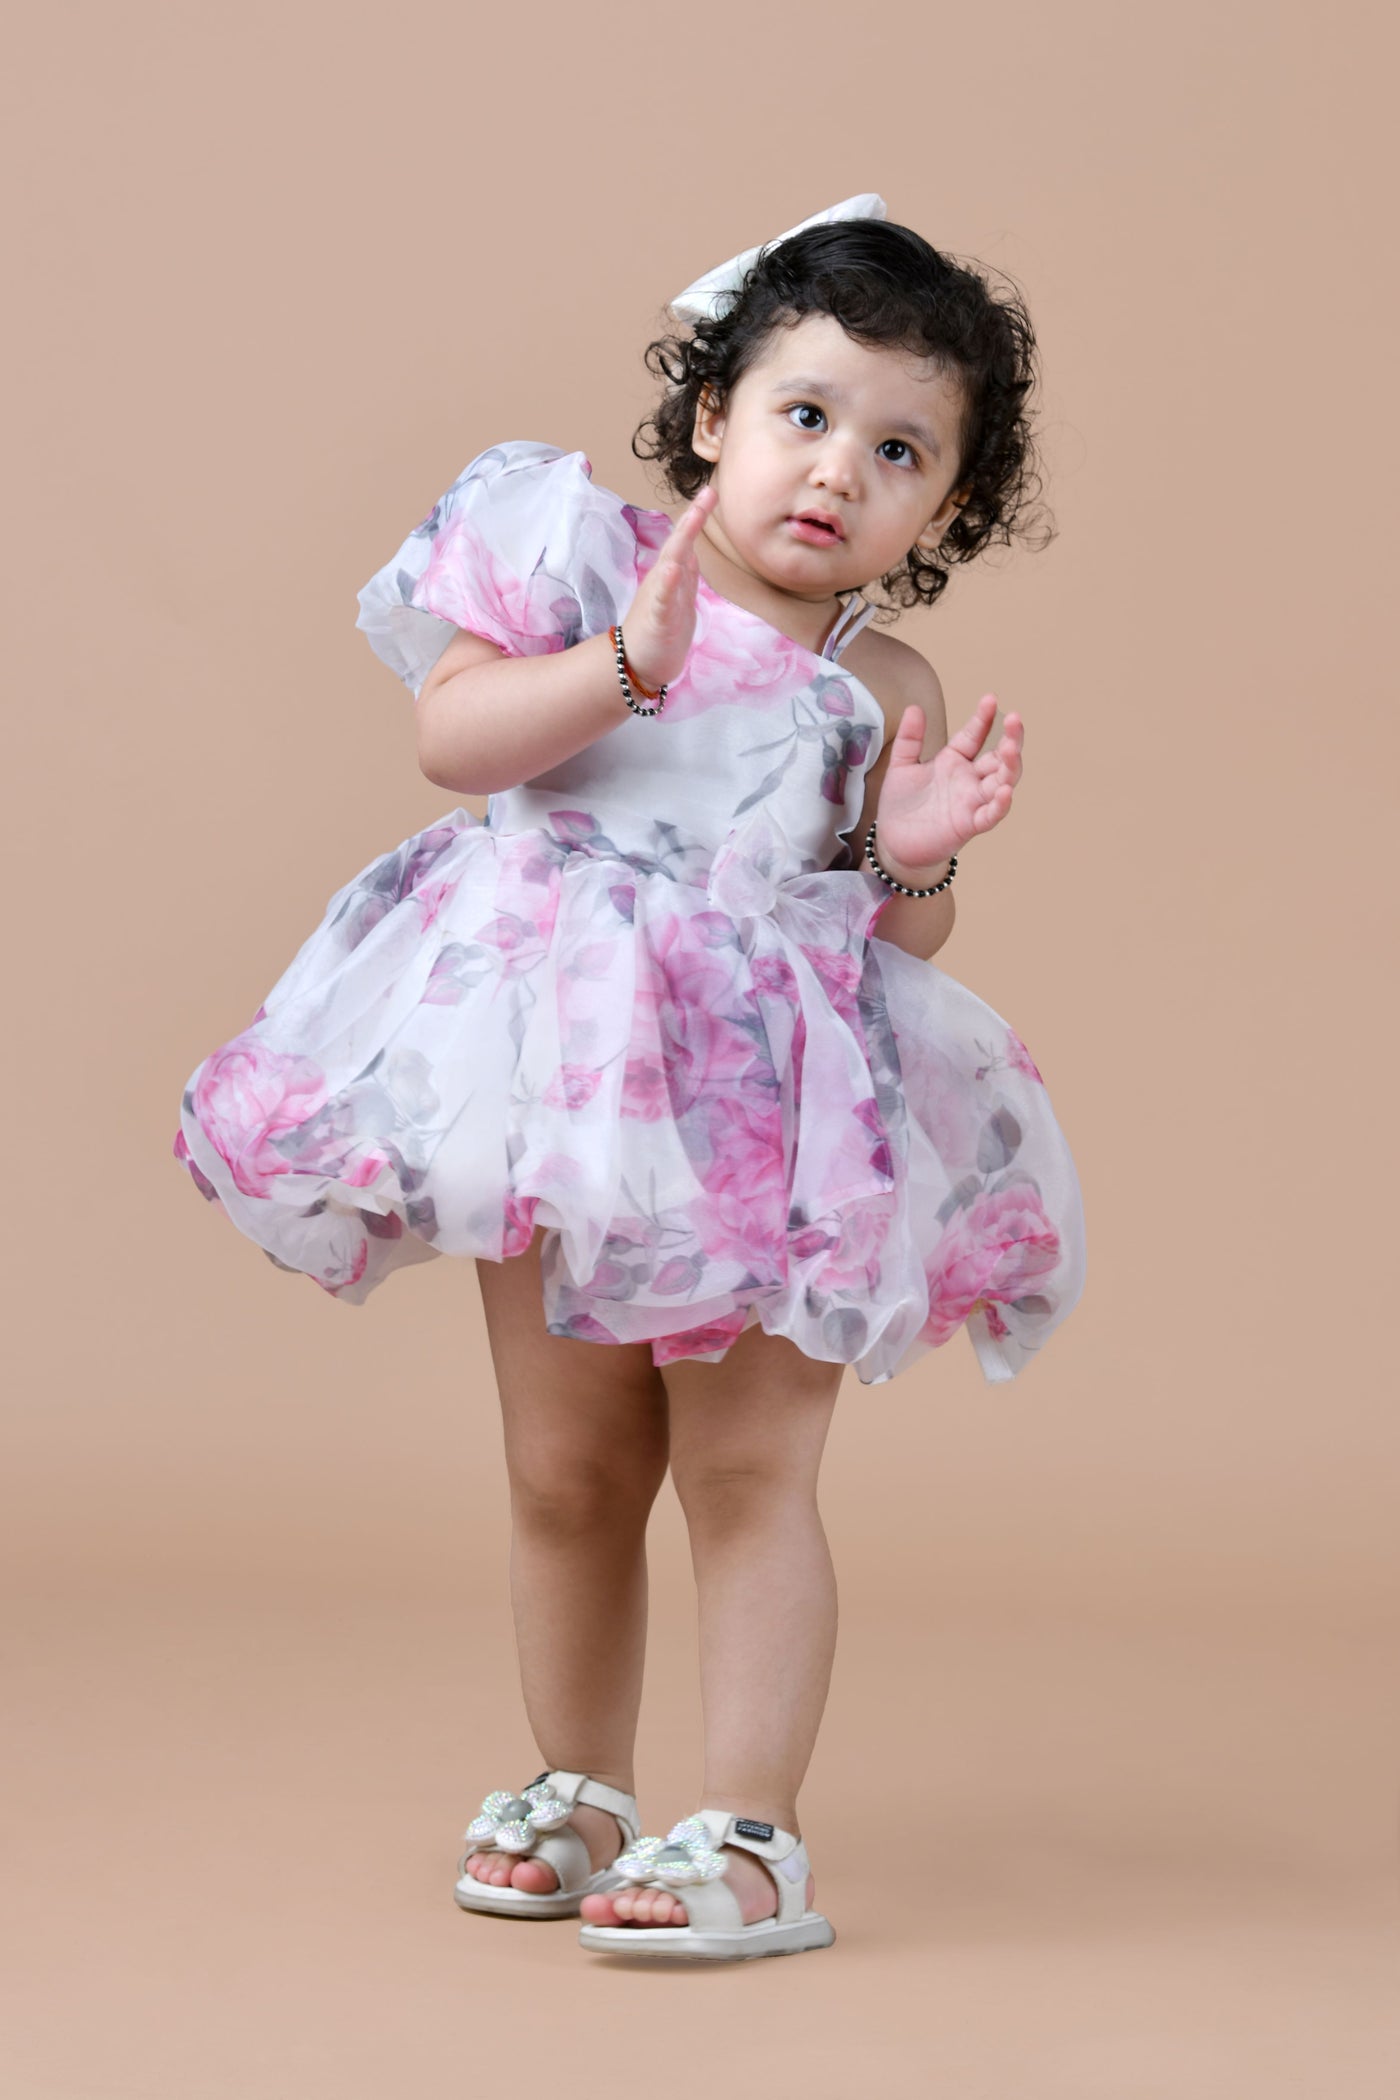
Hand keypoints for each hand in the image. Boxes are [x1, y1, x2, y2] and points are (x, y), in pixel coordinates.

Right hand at [618, 484, 717, 691]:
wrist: (635, 663)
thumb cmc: (658, 630)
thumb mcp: (678, 598)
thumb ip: (685, 574)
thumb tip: (693, 550)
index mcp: (671, 575)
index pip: (685, 541)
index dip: (697, 516)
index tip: (712, 491)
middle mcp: (663, 581)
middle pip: (678, 544)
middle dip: (693, 519)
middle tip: (708, 493)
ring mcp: (659, 598)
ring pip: (670, 566)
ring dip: (681, 542)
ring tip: (693, 518)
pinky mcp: (658, 619)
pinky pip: (663, 600)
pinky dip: (667, 584)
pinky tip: (672, 569)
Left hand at [874, 694, 1023, 872]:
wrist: (892, 842)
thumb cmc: (901, 806)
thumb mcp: (901, 765)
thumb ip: (910, 738)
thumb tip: (914, 707)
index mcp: (955, 762)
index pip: (976, 735)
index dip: (984, 718)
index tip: (990, 699)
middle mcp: (970, 780)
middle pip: (1000, 757)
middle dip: (1011, 738)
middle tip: (1015, 718)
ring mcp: (972, 802)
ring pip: (1002, 782)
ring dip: (1011, 766)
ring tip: (1011, 748)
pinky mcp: (968, 825)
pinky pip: (990, 815)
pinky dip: (1000, 805)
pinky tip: (1005, 791)